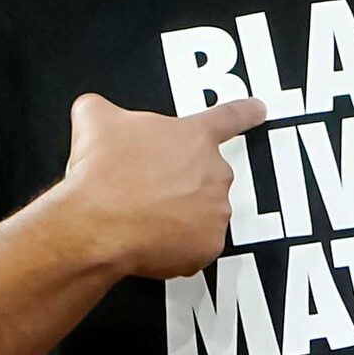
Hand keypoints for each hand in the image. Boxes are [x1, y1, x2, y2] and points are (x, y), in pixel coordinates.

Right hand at [57, 93, 266, 279]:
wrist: (97, 224)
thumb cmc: (101, 176)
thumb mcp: (94, 120)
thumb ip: (103, 109)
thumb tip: (95, 110)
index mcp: (193, 137)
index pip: (229, 117)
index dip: (246, 112)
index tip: (259, 109)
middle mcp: (214, 173)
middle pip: (204, 174)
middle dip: (178, 182)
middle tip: (145, 188)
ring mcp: (216, 210)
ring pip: (199, 211)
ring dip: (177, 214)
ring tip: (143, 214)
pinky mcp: (209, 245)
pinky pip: (195, 245)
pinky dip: (175, 245)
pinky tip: (149, 237)